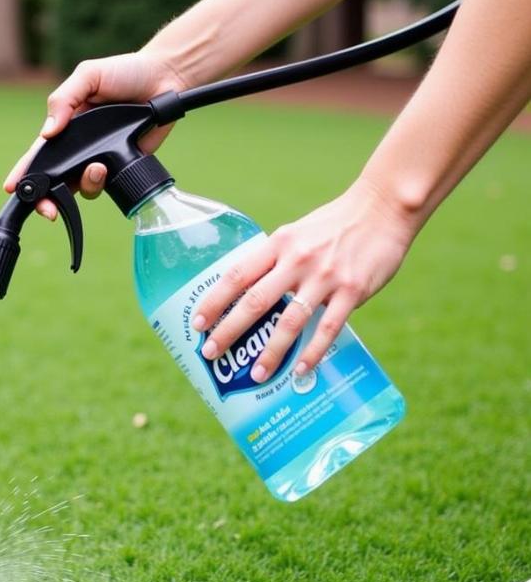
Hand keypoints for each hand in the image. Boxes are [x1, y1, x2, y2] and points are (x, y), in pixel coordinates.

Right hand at [3, 51, 187, 219]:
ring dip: (83, 185)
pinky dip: (103, 183)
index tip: (13, 189)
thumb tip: (47, 132)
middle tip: (48, 209)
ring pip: (79, 187)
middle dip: (46, 198)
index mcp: (64, 124)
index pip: (38, 153)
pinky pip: (105, 185)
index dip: (24, 173)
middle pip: (54, 179)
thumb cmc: (124, 72)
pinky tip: (107, 168)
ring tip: (96, 169)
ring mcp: (99, 158)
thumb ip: (63, 100)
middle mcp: (78, 147)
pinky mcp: (120, 166)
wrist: (164, 79)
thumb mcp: (88, 76)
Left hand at [192, 178, 419, 380]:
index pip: (237, 275)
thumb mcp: (296, 233)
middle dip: (229, 331)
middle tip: (210, 353)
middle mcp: (297, 260)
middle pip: (255, 302)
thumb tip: (251, 293)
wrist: (384, 207)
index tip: (198, 323)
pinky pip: (327, 328)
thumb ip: (275, 260)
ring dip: (271, 351)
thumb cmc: (336, 224)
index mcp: (278, 244)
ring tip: (257, 374)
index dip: (214, 301)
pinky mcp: (352, 290)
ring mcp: (325, 277)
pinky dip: (313, 352)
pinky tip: (301, 370)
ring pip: (290, 321)